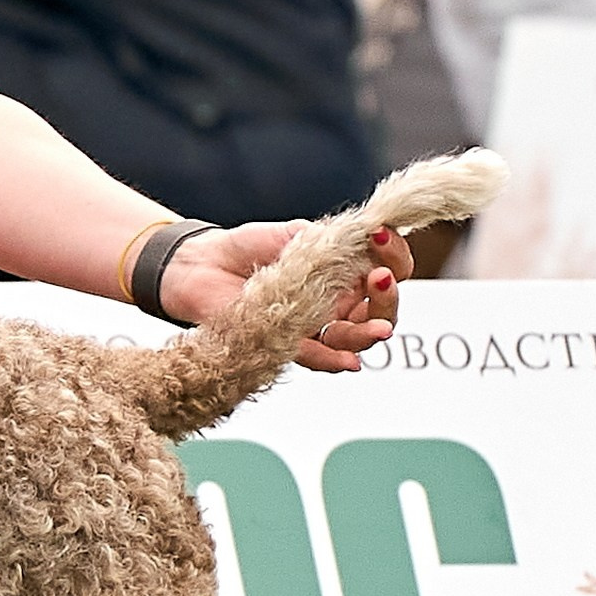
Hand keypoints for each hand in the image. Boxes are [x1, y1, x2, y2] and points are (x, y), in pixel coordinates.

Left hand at [158, 219, 412, 374]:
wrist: (201, 264)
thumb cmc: (248, 245)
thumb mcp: (296, 233)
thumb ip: (333, 240)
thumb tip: (369, 238)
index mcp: (346, 272)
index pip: (389, 269)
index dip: (395, 256)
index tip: (382, 236)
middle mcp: (337, 302)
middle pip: (381, 310)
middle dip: (388, 298)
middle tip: (379, 279)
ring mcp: (315, 325)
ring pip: (355, 339)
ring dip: (369, 332)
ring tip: (376, 325)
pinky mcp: (288, 344)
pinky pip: (317, 358)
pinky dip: (335, 361)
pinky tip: (349, 361)